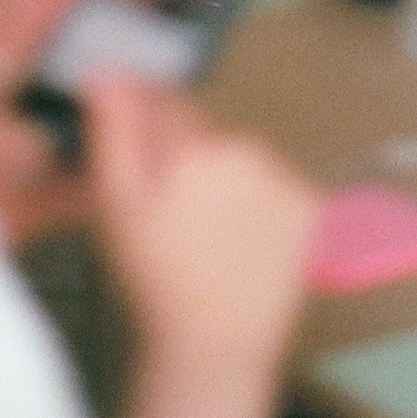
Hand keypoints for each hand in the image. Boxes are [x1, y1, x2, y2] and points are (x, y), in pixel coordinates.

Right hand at [83, 73, 315, 417]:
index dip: (149, 126)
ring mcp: (283, 174)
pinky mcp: (309, 203)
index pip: (166, 99)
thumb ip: (113, 130)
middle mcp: (244, 147)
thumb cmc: (157, 278)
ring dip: (225, 176)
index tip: (144, 162)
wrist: (215, 347)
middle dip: (188, 154)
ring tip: (209, 230)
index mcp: (192, 143)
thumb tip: (107, 70)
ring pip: (242, 156)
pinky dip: (261, 200)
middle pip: (206, 129)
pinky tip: (242, 237)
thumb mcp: (116, 205)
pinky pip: (275, 182)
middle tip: (173, 209)